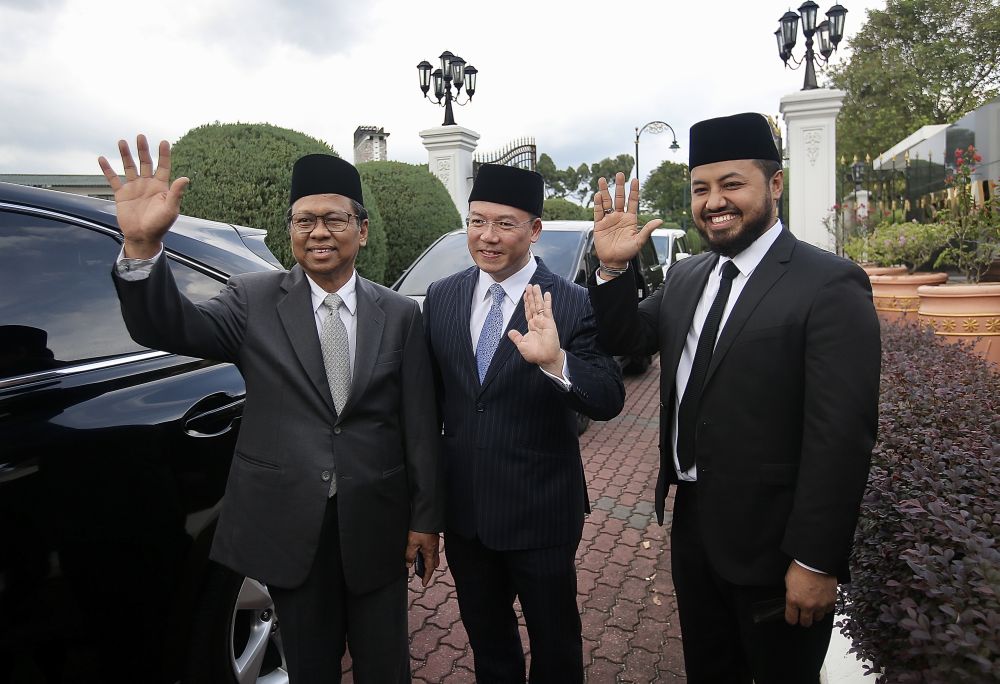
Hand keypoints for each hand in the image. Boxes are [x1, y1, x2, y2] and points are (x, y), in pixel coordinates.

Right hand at [98, 134, 188, 258]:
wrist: (143, 237)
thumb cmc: (159, 225)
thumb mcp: (170, 209)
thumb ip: (176, 193)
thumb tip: (186, 178)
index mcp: (161, 187)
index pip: (163, 166)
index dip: (164, 154)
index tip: (164, 142)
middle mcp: (147, 184)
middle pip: (145, 163)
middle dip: (143, 150)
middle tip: (140, 136)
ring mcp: (134, 188)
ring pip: (129, 167)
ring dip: (125, 155)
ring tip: (122, 141)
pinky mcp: (122, 194)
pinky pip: (113, 179)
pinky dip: (107, 169)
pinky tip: (101, 158)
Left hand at [406, 531, 439, 586]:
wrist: (427, 516)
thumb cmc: (421, 529)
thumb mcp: (412, 543)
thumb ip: (410, 555)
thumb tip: (409, 564)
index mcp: (429, 552)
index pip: (429, 568)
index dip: (426, 577)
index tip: (424, 583)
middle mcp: (434, 549)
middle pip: (433, 563)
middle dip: (429, 570)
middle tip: (423, 574)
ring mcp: (435, 543)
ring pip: (433, 556)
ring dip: (429, 562)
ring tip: (422, 564)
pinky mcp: (434, 538)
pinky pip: (433, 550)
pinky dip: (429, 554)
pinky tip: (423, 550)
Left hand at [508, 284, 563, 374]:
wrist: (545, 358)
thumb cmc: (535, 354)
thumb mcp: (522, 345)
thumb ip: (516, 337)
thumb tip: (510, 332)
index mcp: (531, 326)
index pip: (528, 311)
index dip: (526, 302)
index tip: (525, 294)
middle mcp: (537, 322)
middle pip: (533, 305)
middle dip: (531, 295)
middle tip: (529, 285)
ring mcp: (544, 321)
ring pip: (539, 305)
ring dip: (537, 295)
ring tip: (536, 286)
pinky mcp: (549, 323)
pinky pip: (547, 310)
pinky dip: (547, 302)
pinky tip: (546, 294)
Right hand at [592, 172, 661, 270]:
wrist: (613, 261)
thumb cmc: (627, 252)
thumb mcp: (639, 241)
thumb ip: (647, 230)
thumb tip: (660, 221)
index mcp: (630, 219)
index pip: (632, 201)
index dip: (633, 191)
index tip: (635, 180)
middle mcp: (619, 216)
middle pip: (619, 198)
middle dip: (619, 186)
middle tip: (620, 174)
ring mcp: (609, 219)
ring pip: (606, 202)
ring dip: (604, 191)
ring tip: (602, 179)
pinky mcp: (599, 224)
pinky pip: (598, 211)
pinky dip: (598, 203)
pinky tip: (598, 195)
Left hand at [784, 561, 837, 626]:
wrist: (817, 562)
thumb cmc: (801, 567)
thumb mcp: (789, 581)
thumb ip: (791, 594)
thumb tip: (792, 601)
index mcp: (793, 600)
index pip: (791, 619)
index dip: (791, 619)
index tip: (793, 618)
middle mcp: (807, 605)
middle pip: (805, 623)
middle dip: (803, 620)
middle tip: (804, 615)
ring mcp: (820, 604)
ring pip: (818, 618)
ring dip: (815, 613)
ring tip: (814, 606)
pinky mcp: (830, 601)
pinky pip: (828, 611)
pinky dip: (825, 608)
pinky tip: (822, 601)